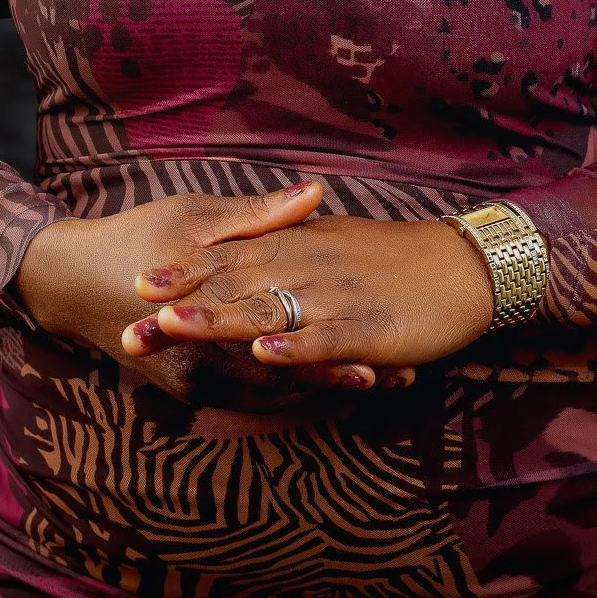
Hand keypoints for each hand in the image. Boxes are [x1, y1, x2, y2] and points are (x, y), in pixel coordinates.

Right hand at [14, 183, 398, 405]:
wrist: (68, 281)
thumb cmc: (135, 237)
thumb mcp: (196, 215)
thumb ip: (261, 215)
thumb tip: (317, 192)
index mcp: (209, 312)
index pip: (286, 341)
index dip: (338, 348)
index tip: (388, 352)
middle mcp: (201, 360)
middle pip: (287, 380)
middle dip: (343, 377)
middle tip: (401, 374)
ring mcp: (193, 380)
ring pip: (272, 395)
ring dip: (323, 390)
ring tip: (379, 383)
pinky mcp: (188, 387)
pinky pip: (250, 398)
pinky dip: (290, 393)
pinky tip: (325, 386)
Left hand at [125, 180, 495, 373]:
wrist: (465, 267)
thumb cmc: (397, 260)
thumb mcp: (334, 245)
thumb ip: (291, 245)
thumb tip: (252, 252)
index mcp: (299, 248)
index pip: (230, 259)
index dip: (184, 272)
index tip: (136, 281)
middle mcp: (309, 267)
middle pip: (236, 284)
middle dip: (183, 301)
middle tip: (131, 315)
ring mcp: (336, 297)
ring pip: (269, 308)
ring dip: (220, 318)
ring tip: (175, 324)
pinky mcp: (367, 327)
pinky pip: (324, 337)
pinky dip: (294, 345)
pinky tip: (264, 353)